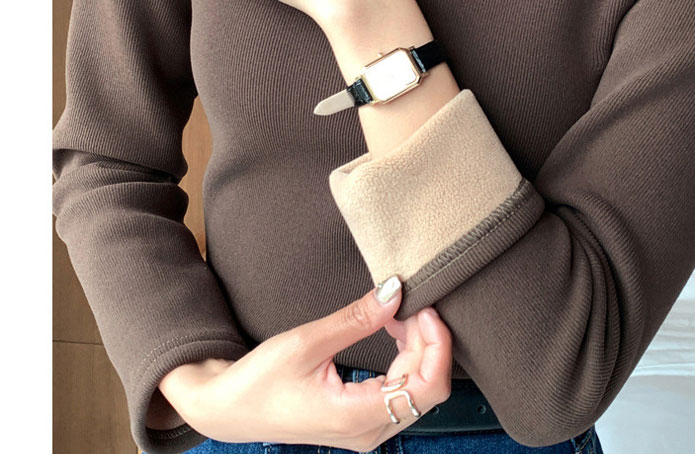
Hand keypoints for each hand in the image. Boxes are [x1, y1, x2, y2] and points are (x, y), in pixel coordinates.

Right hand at [160, 281, 452, 451]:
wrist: (228, 409)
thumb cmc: (259, 380)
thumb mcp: (306, 342)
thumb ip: (356, 318)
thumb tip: (395, 291)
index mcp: (357, 417)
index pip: (427, 388)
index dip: (437, 345)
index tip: (424, 307)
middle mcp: (369, 431)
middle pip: (427, 386)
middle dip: (428, 340)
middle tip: (410, 301)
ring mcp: (367, 430)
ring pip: (417, 389)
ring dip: (418, 347)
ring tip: (399, 311)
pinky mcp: (361, 420)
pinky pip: (401, 391)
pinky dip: (406, 357)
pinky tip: (393, 330)